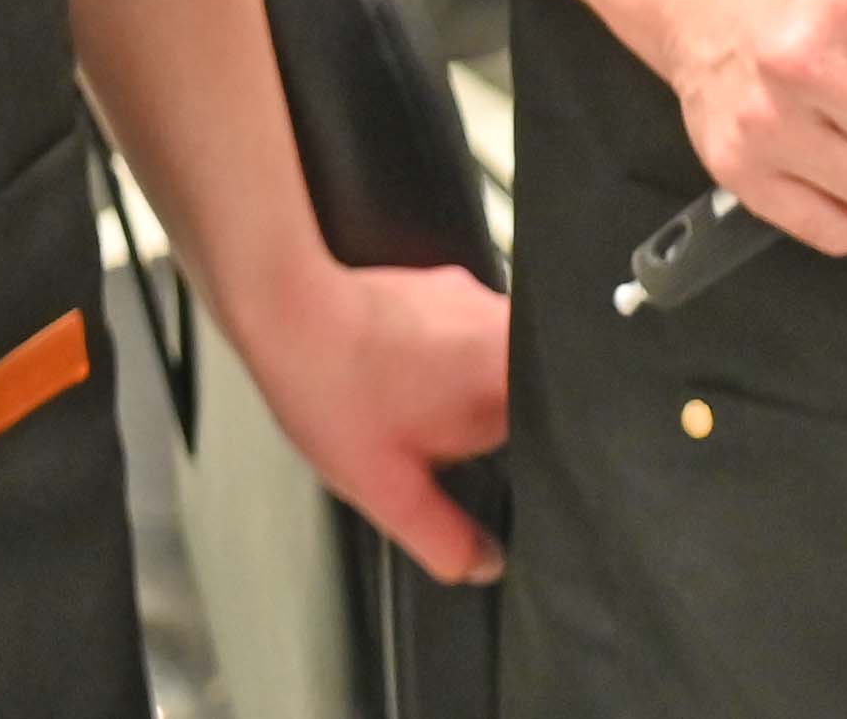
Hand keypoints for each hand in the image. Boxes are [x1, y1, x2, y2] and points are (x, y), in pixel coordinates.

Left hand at [234, 255, 515, 583]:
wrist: (290, 312)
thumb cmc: (335, 391)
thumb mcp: (390, 491)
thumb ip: (446, 538)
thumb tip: (483, 563)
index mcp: (508, 381)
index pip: (556, 431)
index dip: (524, 462)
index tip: (487, 469)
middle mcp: (506, 328)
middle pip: (528, 395)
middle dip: (488, 427)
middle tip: (436, 438)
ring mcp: (478, 298)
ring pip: (496, 362)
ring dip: (466, 390)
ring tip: (411, 403)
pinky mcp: (449, 284)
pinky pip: (467, 333)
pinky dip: (444, 357)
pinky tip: (400, 371)